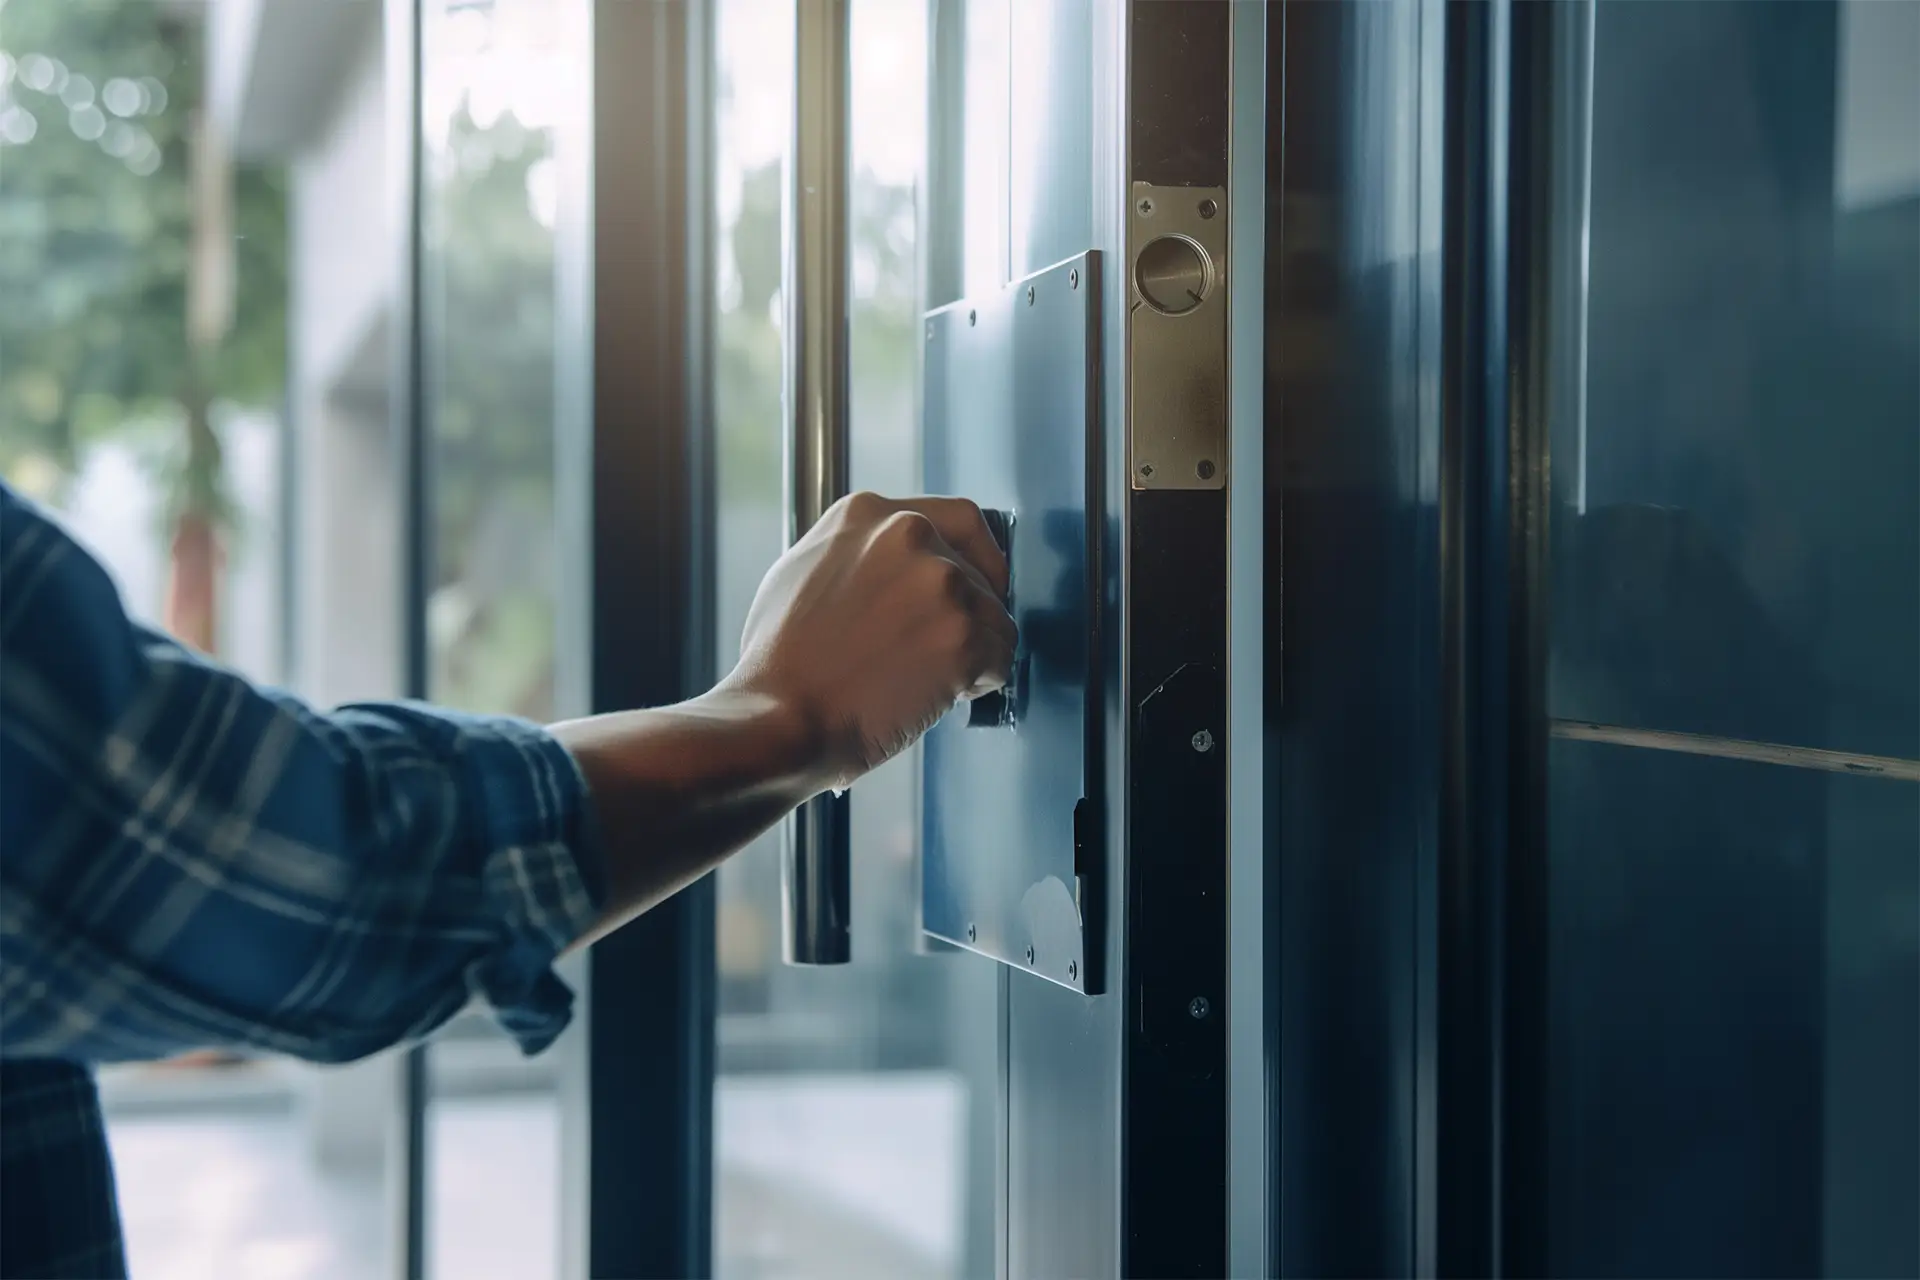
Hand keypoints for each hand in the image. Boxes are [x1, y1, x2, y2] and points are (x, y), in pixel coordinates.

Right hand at [722, 492, 1015, 788]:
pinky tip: (941, 694)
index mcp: (868, 515)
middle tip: (951, 643)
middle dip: (973, 611)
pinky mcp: (962, 636)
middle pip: (981, 571)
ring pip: (995, 617)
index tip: (980, 581)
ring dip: (975, 650)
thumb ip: (857, 553)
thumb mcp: (800, 572)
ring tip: (930, 679)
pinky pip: (1000, 658)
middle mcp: (909, 536)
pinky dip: (982, 682)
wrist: (781, 718)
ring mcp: (940, 585)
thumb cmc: (780, 663)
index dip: (977, 557)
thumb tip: (890, 566)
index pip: (958, 519)